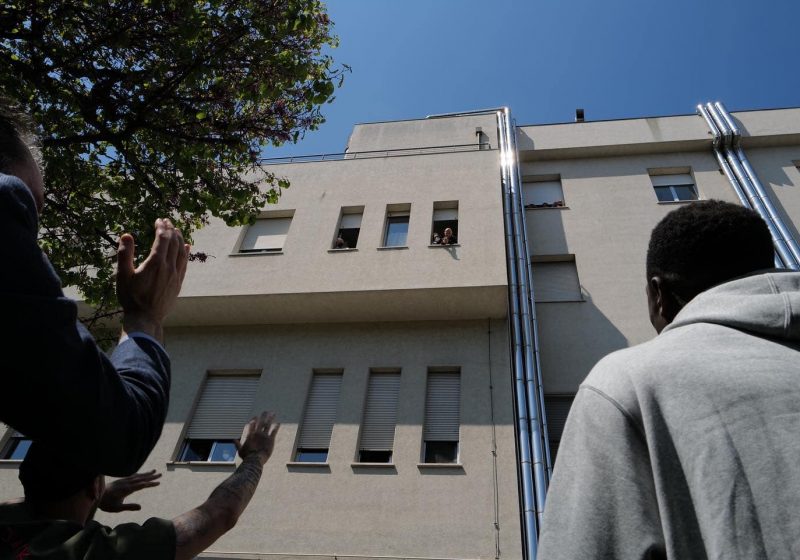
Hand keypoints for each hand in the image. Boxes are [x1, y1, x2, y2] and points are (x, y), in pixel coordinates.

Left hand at [99, 470, 161, 512]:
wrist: (95, 496)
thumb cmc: (106, 504)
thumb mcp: (118, 508)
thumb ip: (129, 507)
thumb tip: (141, 507)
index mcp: (126, 489)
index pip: (141, 485)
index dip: (150, 484)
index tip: (159, 483)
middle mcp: (126, 483)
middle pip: (141, 478)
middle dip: (151, 477)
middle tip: (160, 474)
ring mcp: (123, 481)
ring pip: (137, 476)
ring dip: (146, 474)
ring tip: (154, 471)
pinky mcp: (120, 480)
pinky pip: (132, 476)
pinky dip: (139, 474)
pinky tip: (142, 474)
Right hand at [117, 218, 189, 340]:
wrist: (146, 318)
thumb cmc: (131, 297)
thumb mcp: (123, 275)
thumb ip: (124, 254)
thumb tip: (126, 235)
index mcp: (156, 262)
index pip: (162, 238)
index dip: (162, 227)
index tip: (159, 220)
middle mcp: (169, 266)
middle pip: (174, 243)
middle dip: (171, 230)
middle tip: (167, 221)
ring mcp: (176, 275)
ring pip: (182, 252)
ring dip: (179, 239)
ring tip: (176, 230)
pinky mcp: (178, 282)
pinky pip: (185, 263)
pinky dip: (186, 252)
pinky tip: (187, 247)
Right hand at [236, 411, 279, 465]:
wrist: (255, 460)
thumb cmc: (247, 457)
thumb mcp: (240, 451)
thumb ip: (237, 444)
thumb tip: (233, 440)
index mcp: (250, 435)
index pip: (252, 425)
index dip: (254, 420)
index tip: (256, 416)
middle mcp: (257, 433)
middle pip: (261, 422)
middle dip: (263, 416)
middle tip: (265, 411)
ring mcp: (264, 436)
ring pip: (268, 424)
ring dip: (271, 418)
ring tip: (273, 413)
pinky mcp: (270, 439)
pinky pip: (274, 431)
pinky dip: (276, 427)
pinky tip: (278, 423)